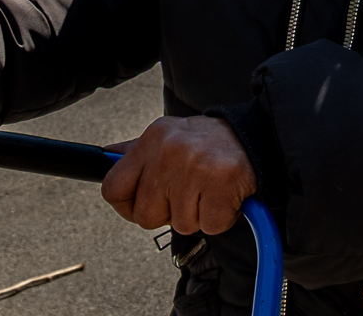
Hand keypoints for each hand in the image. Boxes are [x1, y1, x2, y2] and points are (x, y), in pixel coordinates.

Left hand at [102, 116, 257, 235]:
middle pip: (146, 216)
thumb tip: (105, 157)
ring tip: (209, 191)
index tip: (143, 204)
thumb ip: (137, 152)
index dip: (126, 206)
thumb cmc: (208, 143)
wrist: (257, 136)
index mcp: (152, 139)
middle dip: (168, 213)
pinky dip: (220, 218)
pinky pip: (209, 225)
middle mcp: (170, 151)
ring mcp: (196, 167)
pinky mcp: (222, 184)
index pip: (113, 188)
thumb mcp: (168, 137)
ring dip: (197, 216)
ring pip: (180, 224)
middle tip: (188, 194)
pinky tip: (224, 197)